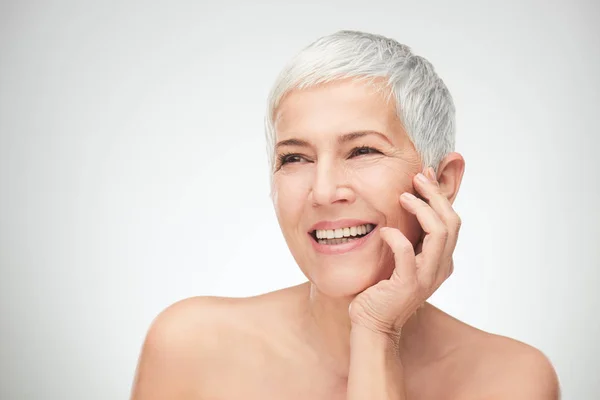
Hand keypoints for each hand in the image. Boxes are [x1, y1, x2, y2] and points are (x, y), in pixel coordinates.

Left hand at [349, 167, 460, 337]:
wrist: (373, 323)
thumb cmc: (383, 289)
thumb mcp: (402, 258)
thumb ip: (410, 237)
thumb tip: (408, 204)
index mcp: (441, 260)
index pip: (451, 221)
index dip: (440, 195)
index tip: (426, 174)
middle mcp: (440, 267)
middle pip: (451, 222)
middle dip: (435, 195)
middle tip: (417, 178)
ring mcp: (426, 277)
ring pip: (439, 233)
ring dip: (422, 209)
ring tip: (403, 196)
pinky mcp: (408, 284)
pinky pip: (406, 252)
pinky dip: (396, 237)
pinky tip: (384, 231)